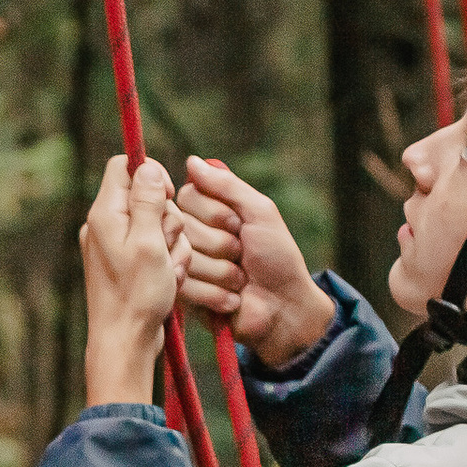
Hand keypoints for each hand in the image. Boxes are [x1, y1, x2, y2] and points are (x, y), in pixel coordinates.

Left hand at [80, 155, 183, 406]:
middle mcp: (106, 225)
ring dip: (173, 244)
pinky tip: (168, 280)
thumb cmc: (136, 295)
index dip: (152, 174)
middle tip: (165, 246)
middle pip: (148, 195)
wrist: (125, 341)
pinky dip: (167, 259)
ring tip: (168, 270)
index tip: (168, 197)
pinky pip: (156, 246)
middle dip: (168, 218)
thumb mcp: (149, 243)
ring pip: (159, 222)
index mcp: (104, 214)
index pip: (124, 166)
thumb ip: (148, 202)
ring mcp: (116, 244)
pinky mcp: (128, 262)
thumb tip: (148, 167)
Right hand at [174, 157, 333, 366]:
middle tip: (241, 254)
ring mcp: (183, 266)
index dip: (215, 213)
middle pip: (184, 226)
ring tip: (239, 279)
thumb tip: (192, 160)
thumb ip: (227, 185)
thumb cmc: (277, 257)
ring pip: (186, 257)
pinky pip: (185, 285)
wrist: (283, 306)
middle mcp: (189, 236)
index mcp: (205, 212)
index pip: (186, 196)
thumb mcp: (260, 212)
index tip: (238, 225)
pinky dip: (216, 293)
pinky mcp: (182, 295)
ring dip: (223, 271)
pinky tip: (230, 298)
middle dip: (221, 244)